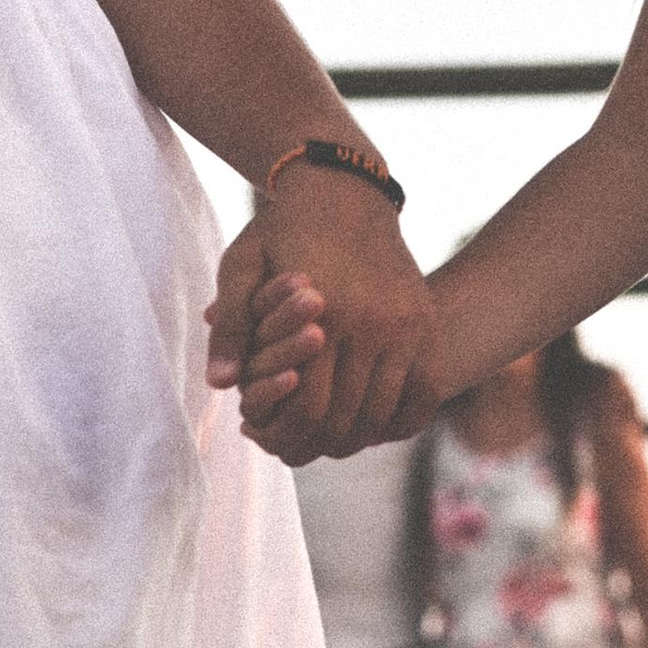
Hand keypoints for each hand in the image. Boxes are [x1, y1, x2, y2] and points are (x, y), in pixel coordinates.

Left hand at [206, 167, 437, 460]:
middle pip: (347, 419)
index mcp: (326, 313)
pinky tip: (370, 428)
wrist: (346, 195)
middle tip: (293, 452)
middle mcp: (375, 325)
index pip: (310, 406)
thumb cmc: (284, 232)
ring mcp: (408, 328)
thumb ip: (233, 327)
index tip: (268, 441)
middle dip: (316, 446)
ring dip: (354, 440)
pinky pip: (423, 396)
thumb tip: (220, 385)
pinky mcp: (427, 326)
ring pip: (384, 414)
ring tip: (325, 442)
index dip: (287, 435)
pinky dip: (398, 422)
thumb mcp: (242, 267)